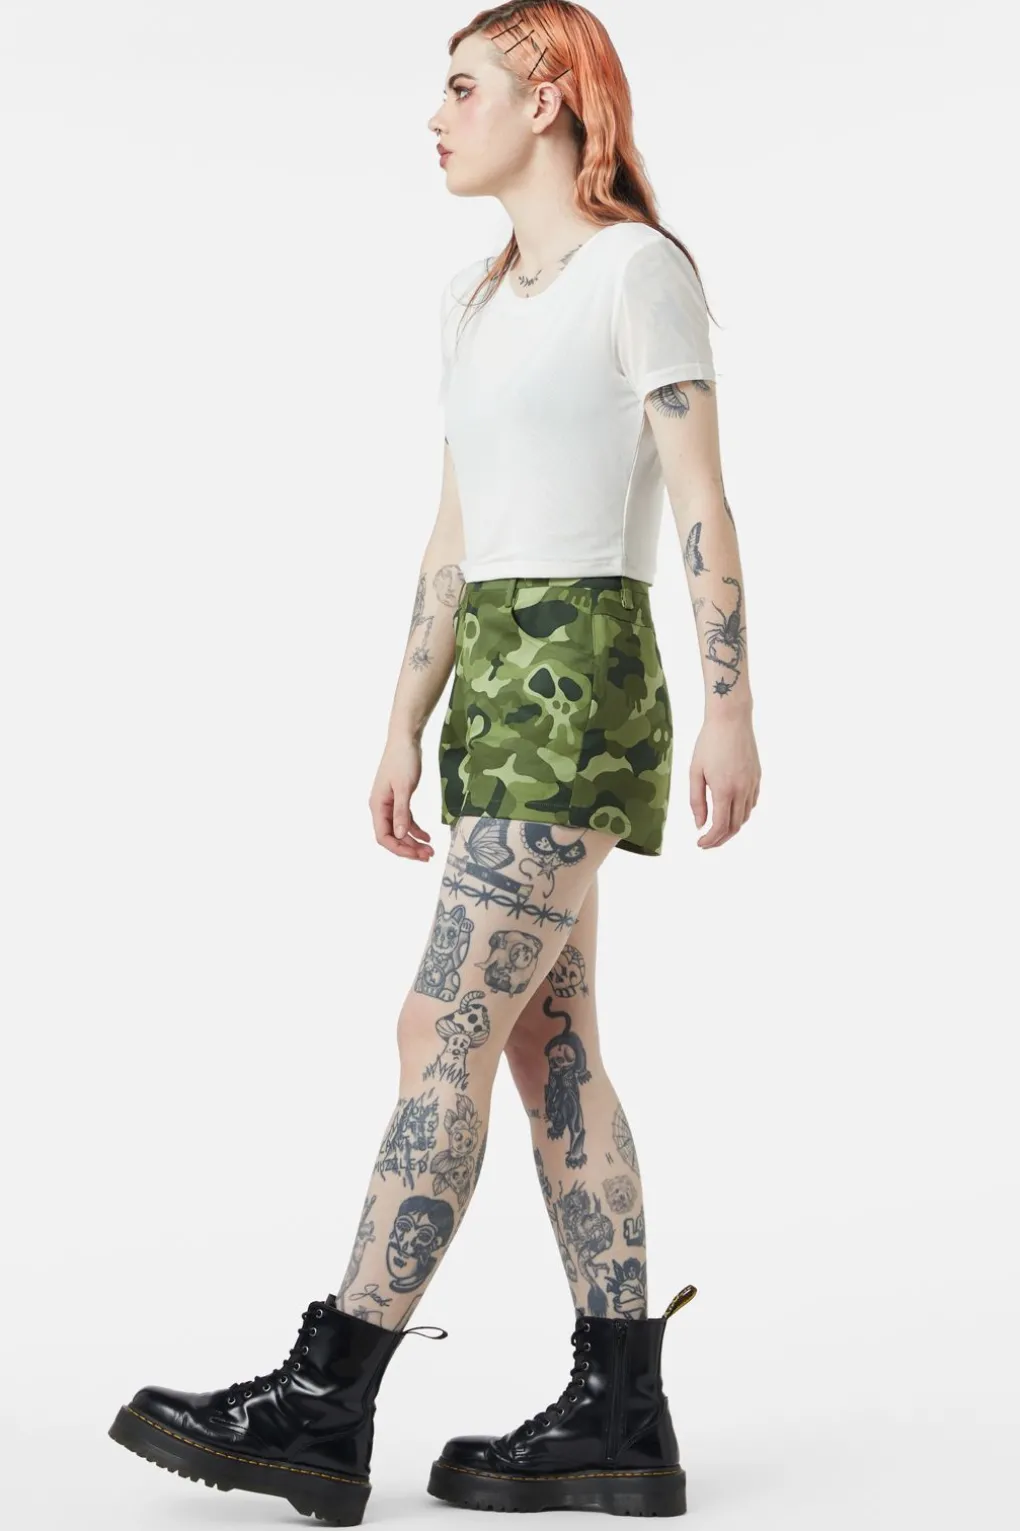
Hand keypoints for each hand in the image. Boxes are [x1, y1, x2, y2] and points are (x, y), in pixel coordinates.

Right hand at [368, 736, 435, 860]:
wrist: (405, 740)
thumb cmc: (403, 760)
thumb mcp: (404, 787)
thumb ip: (401, 812)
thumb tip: (399, 835)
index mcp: (377, 806)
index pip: (383, 836)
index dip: (398, 848)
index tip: (416, 855)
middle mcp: (381, 808)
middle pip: (392, 836)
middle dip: (409, 848)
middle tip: (428, 856)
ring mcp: (389, 804)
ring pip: (400, 830)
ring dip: (414, 841)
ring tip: (430, 850)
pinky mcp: (399, 799)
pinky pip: (406, 820)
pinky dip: (416, 830)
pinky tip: (427, 836)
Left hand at [689, 711, 760, 847]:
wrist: (731, 719)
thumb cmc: (708, 743)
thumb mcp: (695, 771)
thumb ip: (697, 800)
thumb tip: (700, 824)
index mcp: (724, 790)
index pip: (720, 826)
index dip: (710, 840)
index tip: (700, 844)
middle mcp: (742, 790)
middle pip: (735, 826)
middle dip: (721, 839)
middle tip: (707, 842)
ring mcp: (752, 784)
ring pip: (745, 816)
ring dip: (732, 828)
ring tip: (717, 830)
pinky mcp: (757, 777)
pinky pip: (752, 803)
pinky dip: (741, 813)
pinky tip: (731, 812)